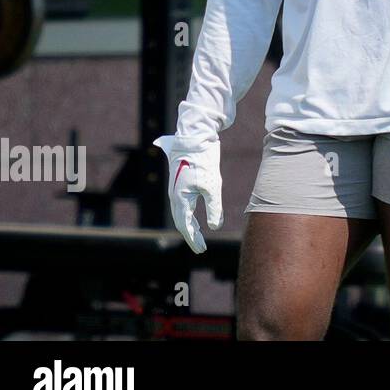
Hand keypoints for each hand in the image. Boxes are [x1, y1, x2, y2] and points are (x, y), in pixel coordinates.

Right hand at [153, 134, 222, 253]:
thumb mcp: (213, 186)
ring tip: (199, 237)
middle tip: (201, 248)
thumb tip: (215, 227)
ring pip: (181, 213)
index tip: (201, 250)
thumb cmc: (204, 162)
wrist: (195, 139)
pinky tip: (196, 219)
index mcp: (180, 199)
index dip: (193, 239)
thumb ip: (214, 208)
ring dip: (189, 226)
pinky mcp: (181, 183)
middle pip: (181, 221)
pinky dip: (188, 215)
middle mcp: (175, 196)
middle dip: (191, 235)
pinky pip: (183, 205)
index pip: (185, 225)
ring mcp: (176, 189)